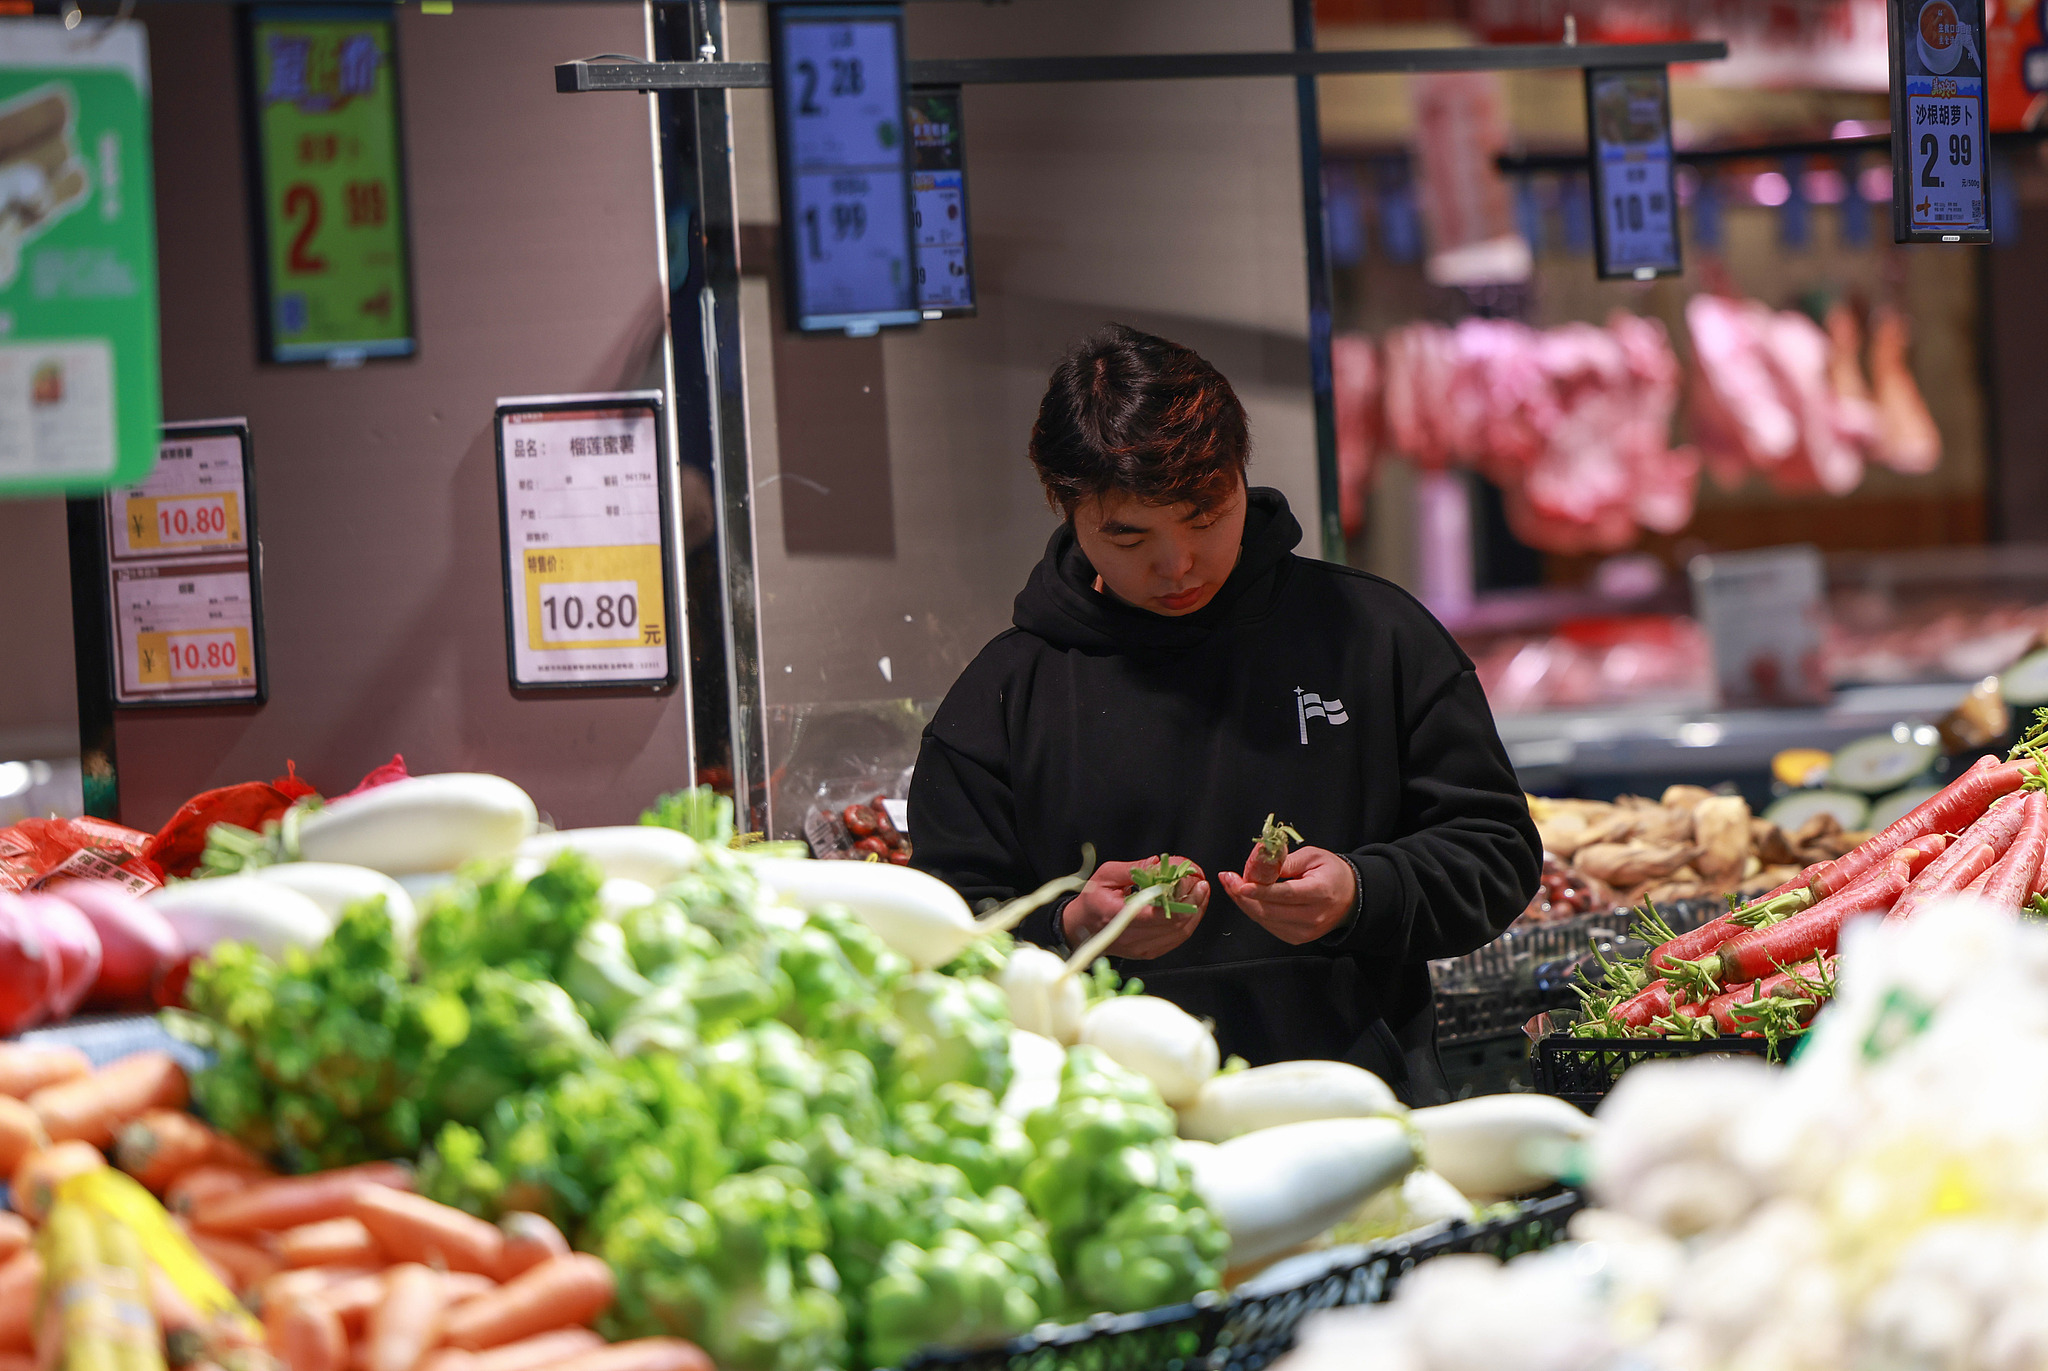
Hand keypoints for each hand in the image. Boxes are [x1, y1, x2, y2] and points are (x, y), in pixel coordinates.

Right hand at [1061, 857, 1208, 959]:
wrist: (1081, 927)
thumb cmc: (1092, 899)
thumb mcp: (1106, 875)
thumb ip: (1134, 869)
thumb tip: (1159, 863)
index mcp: (1118, 915)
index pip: (1157, 914)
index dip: (1181, 899)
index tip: (1192, 881)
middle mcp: (1131, 936)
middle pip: (1174, 924)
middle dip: (1194, 902)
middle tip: (1201, 884)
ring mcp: (1141, 948)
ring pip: (1179, 934)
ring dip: (1195, 912)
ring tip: (1201, 893)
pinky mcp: (1147, 952)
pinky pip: (1175, 940)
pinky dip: (1188, 924)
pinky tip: (1193, 909)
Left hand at [1219, 846, 1356, 944]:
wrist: (1351, 898)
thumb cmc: (1331, 873)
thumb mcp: (1314, 856)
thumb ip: (1287, 861)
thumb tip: (1260, 864)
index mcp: (1320, 893)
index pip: (1286, 894)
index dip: (1261, 891)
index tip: (1240, 884)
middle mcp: (1313, 917)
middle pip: (1270, 910)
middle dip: (1243, 896)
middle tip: (1227, 878)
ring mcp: (1305, 932)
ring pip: (1265, 920)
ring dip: (1244, 903)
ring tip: (1232, 885)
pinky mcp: (1297, 938)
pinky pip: (1269, 925)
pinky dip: (1255, 911)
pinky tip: (1247, 897)